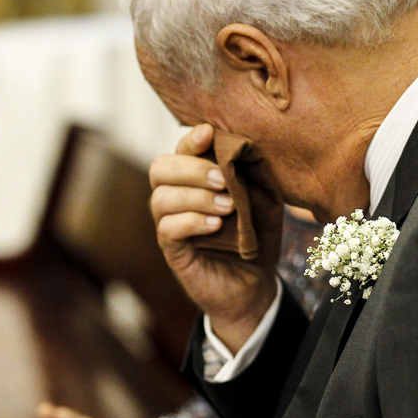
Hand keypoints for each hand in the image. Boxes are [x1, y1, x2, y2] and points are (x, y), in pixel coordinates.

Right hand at [149, 124, 280, 352]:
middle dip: (190, 168)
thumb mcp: (257, 199)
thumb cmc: (253, 235)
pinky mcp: (172, 250)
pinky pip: (167, 228)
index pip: (180, 150)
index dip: (190, 140)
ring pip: (161, 198)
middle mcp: (175, 197)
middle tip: (222, 179)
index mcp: (194, 179)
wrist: (252, 283)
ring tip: (227, 207)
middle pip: (160, 168)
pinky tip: (215, 226)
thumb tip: (246, 149)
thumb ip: (248, 174)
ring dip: (195, 197)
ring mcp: (170, 223)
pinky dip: (191, 222)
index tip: (209, 134)